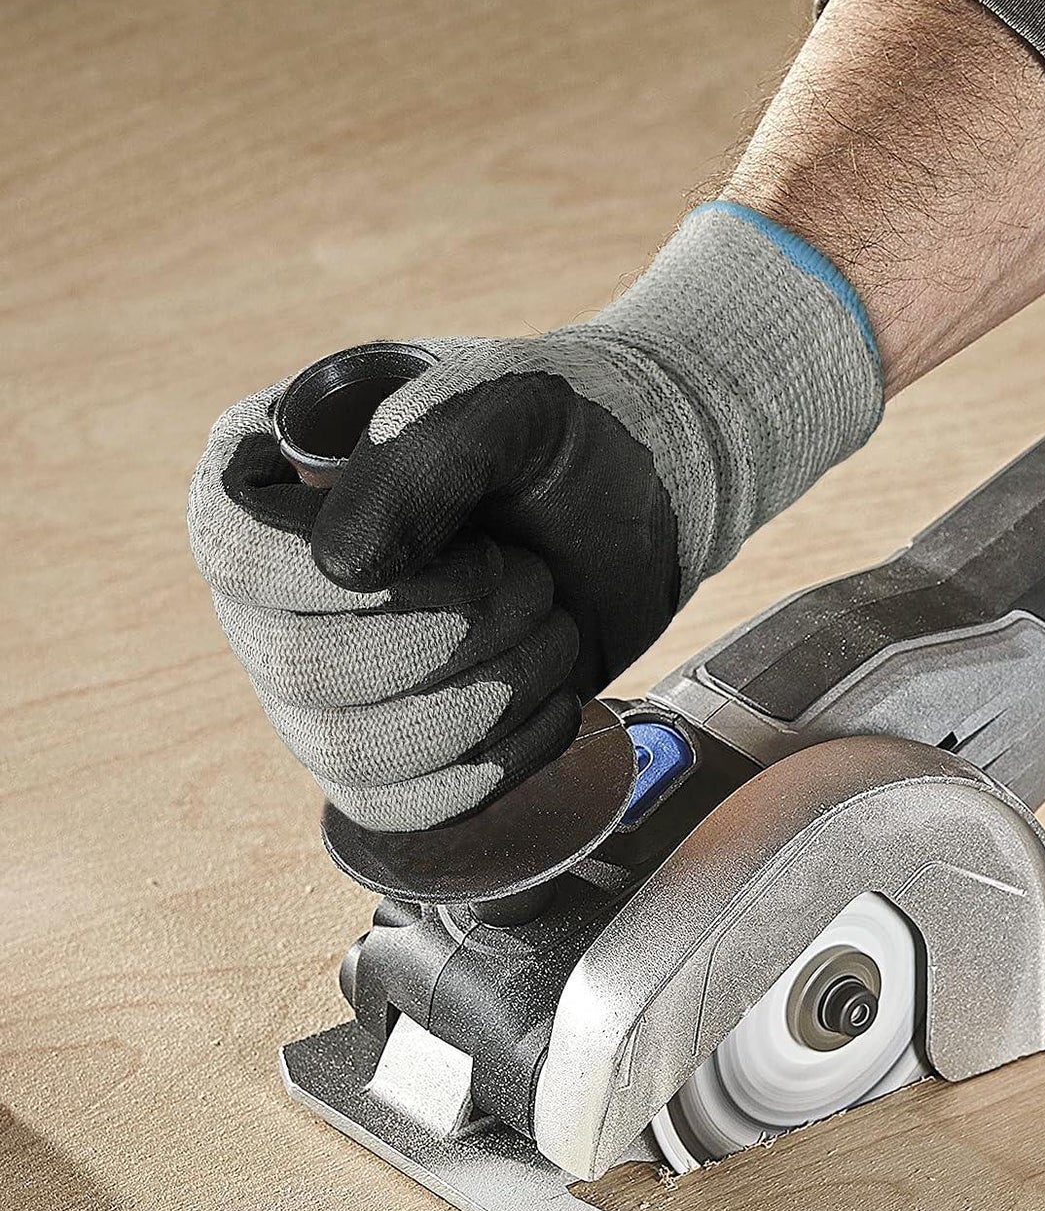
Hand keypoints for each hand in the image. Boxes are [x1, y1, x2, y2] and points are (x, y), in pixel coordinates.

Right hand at [188, 204, 880, 830]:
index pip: (240, 554)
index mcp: (261, 477)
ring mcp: (315, 685)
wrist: (638, 501)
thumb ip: (423, 454)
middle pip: (303, 671)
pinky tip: (552, 700)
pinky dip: (500, 764)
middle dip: (455, 636)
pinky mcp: (387, 754)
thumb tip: (342, 568)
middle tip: (533, 580)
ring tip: (550, 629)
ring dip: (488, 701)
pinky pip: (404, 809)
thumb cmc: (560, 436)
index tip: (476, 546)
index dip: (367, 573)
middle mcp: (264, 590)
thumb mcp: (508, 401)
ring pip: (355, 755)